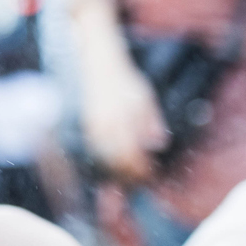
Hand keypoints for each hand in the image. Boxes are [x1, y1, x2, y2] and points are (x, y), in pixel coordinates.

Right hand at [82, 62, 167, 183]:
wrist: (98, 66)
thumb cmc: (124, 80)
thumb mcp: (145, 97)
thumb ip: (152, 121)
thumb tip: (159, 145)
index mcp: (121, 119)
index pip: (132, 155)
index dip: (142, 169)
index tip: (152, 174)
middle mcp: (104, 126)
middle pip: (117, 162)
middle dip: (130, 175)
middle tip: (142, 179)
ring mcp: (93, 128)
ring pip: (105, 160)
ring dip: (118, 172)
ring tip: (130, 175)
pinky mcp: (86, 128)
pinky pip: (96, 153)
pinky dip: (107, 162)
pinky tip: (116, 163)